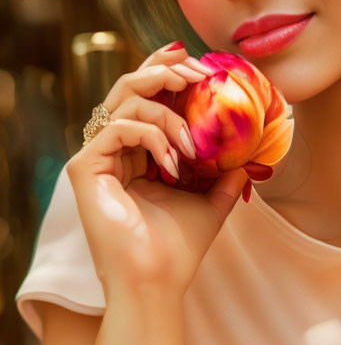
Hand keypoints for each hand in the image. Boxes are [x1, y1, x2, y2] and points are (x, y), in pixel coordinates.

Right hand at [66, 42, 248, 301]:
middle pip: (131, 85)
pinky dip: (153, 135)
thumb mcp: (212, 200)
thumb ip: (225, 172)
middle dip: (167, 71)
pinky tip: (175, 162)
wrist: (157, 282)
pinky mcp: (85, 167)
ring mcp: (98, 156)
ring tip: (192, 137)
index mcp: (138, 152)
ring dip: (167, 108)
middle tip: (199, 74)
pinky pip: (120, 127)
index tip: (200, 62)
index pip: (149, 96)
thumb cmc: (179, 248)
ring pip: (126, 98)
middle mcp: (115, 148)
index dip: (169, 70)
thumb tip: (252, 151)